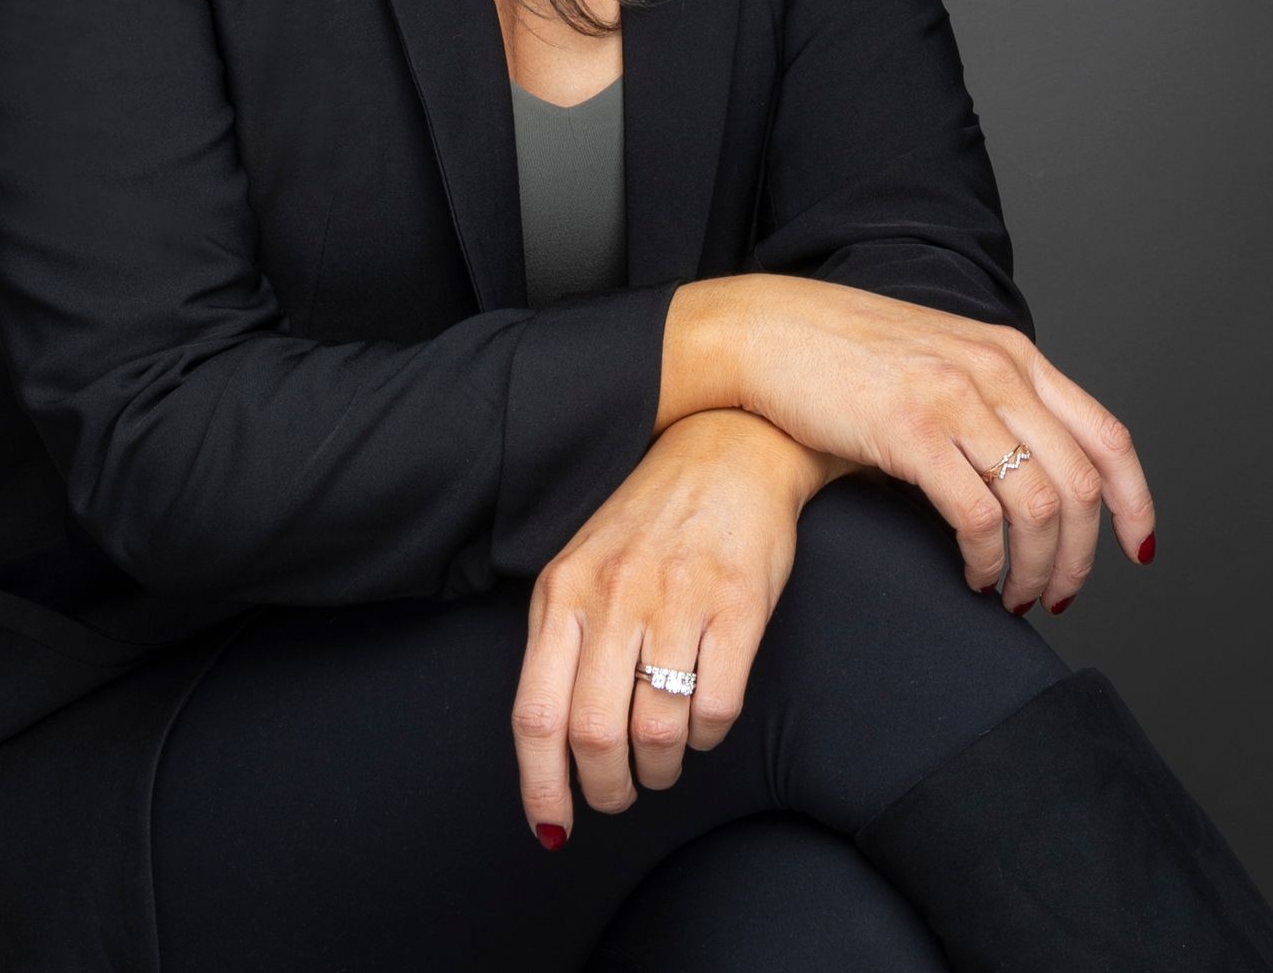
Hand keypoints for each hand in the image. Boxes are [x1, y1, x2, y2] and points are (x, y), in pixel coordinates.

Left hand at [510, 407, 858, 845]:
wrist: (730, 446)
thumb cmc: (651, 520)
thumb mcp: (584, 566)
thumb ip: (562, 642)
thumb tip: (550, 748)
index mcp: (563, 590)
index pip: (535, 714)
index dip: (541, 786)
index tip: (552, 827)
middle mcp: (613, 594)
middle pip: (593, 735)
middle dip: (608, 787)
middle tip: (622, 791)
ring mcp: (677, 598)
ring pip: (657, 732)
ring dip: (661, 766)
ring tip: (665, 755)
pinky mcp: (738, 604)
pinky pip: (716, 708)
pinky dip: (708, 735)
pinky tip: (703, 716)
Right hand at [726, 273, 1154, 613]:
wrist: (764, 330)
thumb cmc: (840, 351)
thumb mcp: (938, 356)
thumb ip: (989, 397)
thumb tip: (1030, 474)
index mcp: (1010, 353)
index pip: (1107, 436)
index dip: (1135, 502)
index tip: (1137, 551)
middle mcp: (994, 370)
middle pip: (1079, 484)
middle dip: (1079, 556)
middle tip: (1056, 594)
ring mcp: (954, 398)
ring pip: (1037, 508)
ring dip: (1035, 569)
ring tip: (1012, 595)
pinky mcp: (910, 431)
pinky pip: (978, 518)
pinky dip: (986, 561)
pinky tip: (971, 574)